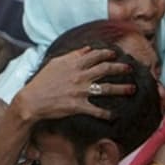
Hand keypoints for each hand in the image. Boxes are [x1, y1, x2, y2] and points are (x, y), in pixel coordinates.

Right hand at [13, 46, 133, 121]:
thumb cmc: (42, 81)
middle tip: (130, 69)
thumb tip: (88, 49)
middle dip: (120, 68)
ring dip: (121, 89)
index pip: (96, 55)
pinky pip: (97, 110)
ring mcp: (80, 91)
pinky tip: (115, 115)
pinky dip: (107, 114)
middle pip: (106, 69)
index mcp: (74, 64)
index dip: (108, 54)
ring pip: (106, 89)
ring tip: (132, 89)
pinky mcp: (78, 106)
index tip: (116, 55)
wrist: (32, 100)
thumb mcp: (56, 63)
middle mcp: (80, 76)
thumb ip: (73, 55)